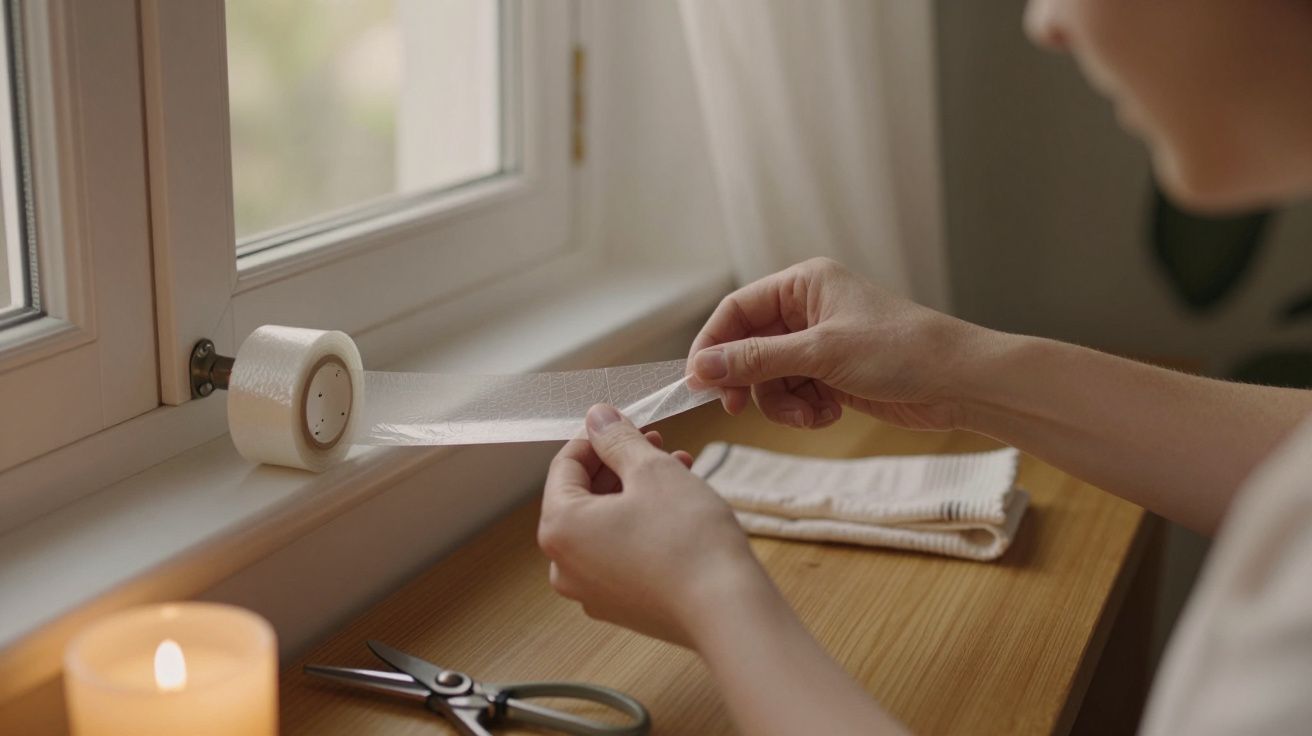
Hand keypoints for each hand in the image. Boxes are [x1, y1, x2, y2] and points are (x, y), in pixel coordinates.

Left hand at [538, 404, 777, 647]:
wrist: (727, 611)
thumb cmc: (688, 539)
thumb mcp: (652, 471)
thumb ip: (617, 439)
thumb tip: (597, 417)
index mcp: (559, 529)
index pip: (565, 465)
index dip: (597, 436)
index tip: (626, 422)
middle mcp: (564, 566)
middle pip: (584, 496)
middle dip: (621, 464)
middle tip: (656, 442)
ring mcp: (592, 591)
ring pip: (606, 524)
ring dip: (637, 491)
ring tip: (678, 468)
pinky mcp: (622, 606)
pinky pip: (621, 553)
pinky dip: (642, 525)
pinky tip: (679, 506)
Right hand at [687, 257, 988, 430]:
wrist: (960, 383)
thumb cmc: (900, 351)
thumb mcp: (821, 354)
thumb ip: (757, 360)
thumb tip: (703, 367)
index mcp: (804, 284)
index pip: (737, 310)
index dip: (712, 345)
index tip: (698, 382)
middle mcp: (807, 309)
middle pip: (748, 347)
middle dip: (749, 381)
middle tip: (738, 408)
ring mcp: (819, 343)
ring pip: (770, 378)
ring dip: (782, 402)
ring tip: (810, 414)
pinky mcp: (832, 374)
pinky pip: (794, 394)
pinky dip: (804, 409)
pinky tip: (829, 414)